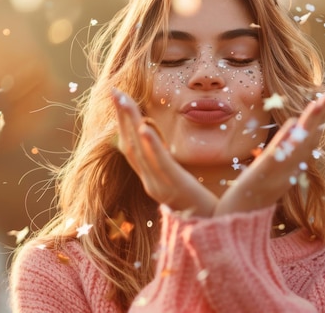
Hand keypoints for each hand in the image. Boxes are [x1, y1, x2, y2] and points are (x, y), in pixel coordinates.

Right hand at [111, 88, 216, 215]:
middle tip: (112, 90)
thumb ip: (170, 165)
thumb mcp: (181, 182)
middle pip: (129, 144)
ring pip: (139, 150)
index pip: (130, 146)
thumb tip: (164, 146)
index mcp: (150, 178)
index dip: (122, 123)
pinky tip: (144, 127)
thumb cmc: (200, 208)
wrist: (212, 234)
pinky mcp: (174, 186)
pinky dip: (150, 144)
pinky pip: (159, 163)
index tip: (119, 97)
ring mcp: (159, 185)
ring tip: (123, 99)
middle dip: (121, 116)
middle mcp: (149, 181)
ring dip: (129, 122)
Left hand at [214, 91, 324, 215]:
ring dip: (309, 123)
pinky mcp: (265, 174)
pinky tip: (294, 127)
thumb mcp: (270, 165)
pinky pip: (279, 156)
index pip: (309, 136)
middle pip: (309, 136)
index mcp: (291, 162)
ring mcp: (279, 170)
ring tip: (319, 103)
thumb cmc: (254, 193)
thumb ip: (283, 147)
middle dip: (319, 115)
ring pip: (298, 143)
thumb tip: (292, 124)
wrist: (241, 218)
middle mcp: (290, 166)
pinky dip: (288, 143)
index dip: (318, 117)